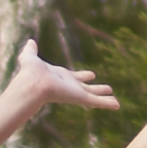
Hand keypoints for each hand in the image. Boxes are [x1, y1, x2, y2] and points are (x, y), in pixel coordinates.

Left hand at [0, 54, 117, 120]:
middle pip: (87, 88)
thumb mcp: (30, 57)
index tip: (92, 75)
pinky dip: (107, 104)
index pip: (75, 77)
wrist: (33, 83)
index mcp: (61, 77)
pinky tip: (117, 106)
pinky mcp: (80, 98)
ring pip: (94, 97)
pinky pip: (97, 102)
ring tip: (116, 102)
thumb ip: (31, 50)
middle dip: (97, 88)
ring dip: (105, 98)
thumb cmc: (30, 72)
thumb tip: (29, 41)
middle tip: (108, 88)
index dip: (83, 76)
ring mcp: (76, 93)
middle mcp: (70, 86)